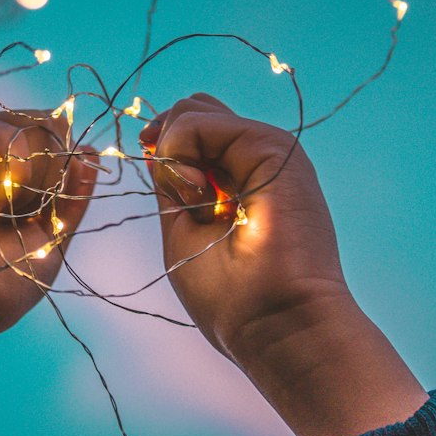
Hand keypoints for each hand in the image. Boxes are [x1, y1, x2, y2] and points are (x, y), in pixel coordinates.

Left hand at [144, 93, 425, 435]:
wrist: (281, 325)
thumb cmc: (235, 299)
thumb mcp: (186, 232)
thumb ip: (175, 188)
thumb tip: (154, 146)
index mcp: (242, 180)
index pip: (195, 130)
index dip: (164, 142)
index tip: (158, 176)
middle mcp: (258, 160)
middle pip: (195, 110)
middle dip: (167, 142)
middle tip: (179, 194)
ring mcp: (269, 150)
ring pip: (195, 110)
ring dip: (174, 149)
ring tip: (194, 200)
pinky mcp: (273, 148)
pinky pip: (203, 120)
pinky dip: (181, 147)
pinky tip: (197, 190)